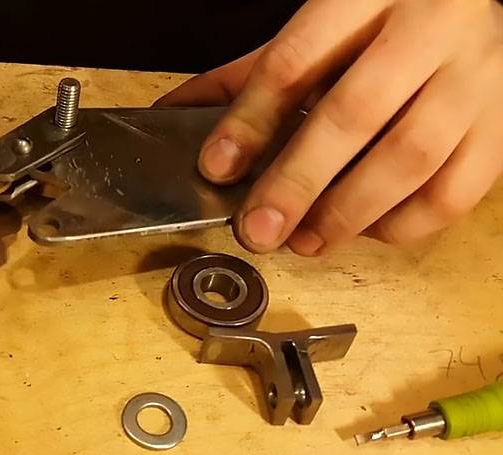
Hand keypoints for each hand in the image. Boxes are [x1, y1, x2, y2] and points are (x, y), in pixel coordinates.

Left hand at [157, 0, 502, 254]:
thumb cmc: (381, 18)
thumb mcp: (316, 28)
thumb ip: (251, 75)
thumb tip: (176, 115)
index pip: (296, 60)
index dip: (251, 120)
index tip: (217, 166)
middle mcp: (431, 30)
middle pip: (355, 112)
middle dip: (298, 181)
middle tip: (258, 229)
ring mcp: (476, 77)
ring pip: (413, 156)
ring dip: (349, 212)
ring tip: (303, 240)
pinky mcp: (501, 124)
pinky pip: (458, 189)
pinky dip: (406, 222)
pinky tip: (365, 230)